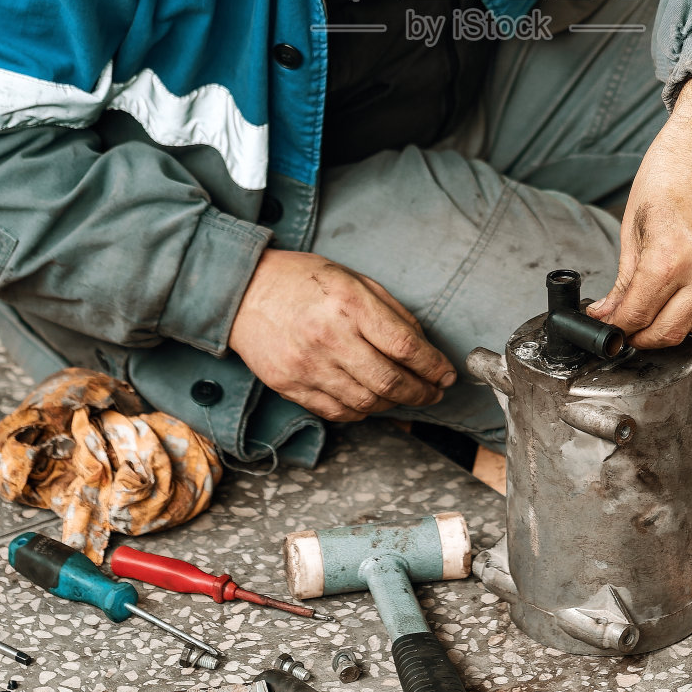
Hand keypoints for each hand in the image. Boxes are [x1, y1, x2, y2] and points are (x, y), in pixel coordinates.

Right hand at [228, 250, 456, 421]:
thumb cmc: (302, 280)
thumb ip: (390, 311)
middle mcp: (329, 337)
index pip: (404, 346)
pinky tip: (371, 401)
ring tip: (405, 395)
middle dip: (421, 392)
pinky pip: (337, 412)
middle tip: (433, 392)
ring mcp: (307, 365)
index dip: (433, 365)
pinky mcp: (290, 386)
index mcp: (349, 303)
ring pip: (366, 402)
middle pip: (390, 381)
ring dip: (394, 404)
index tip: (446, 373)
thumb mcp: (353, 278)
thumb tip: (423, 346)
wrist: (244, 292)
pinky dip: (362, 412)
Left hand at [587, 78, 691, 346]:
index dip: (615, 326)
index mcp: (670, 257)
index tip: (606, 324)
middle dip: (641, 335)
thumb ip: (625, 274)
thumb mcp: (634, 218)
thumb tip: (610, 311)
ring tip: (658, 301)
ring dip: (676, 322)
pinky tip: (690, 278)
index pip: (636, 317)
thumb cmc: (675, 165)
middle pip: (670, 334)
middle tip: (627, 324)